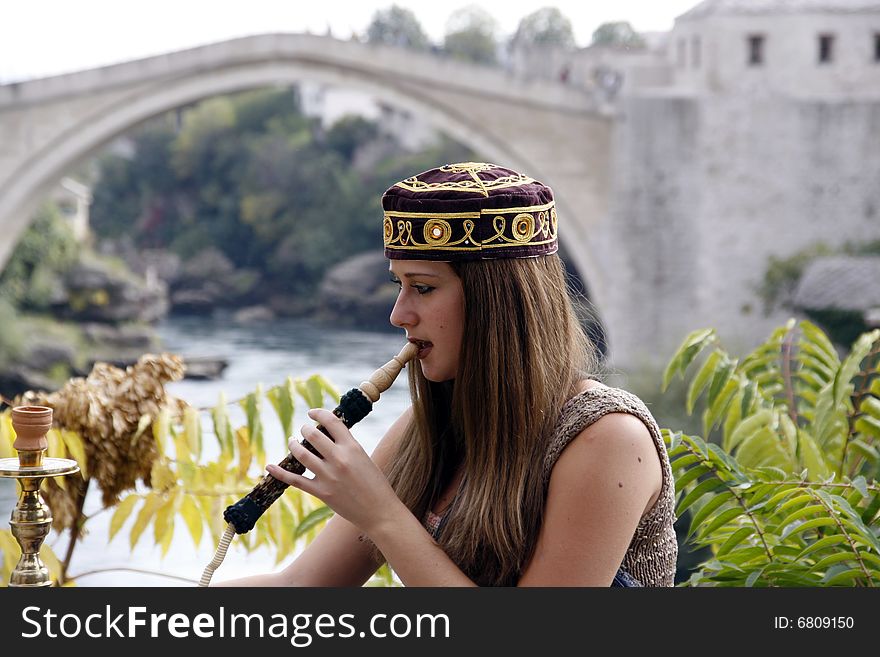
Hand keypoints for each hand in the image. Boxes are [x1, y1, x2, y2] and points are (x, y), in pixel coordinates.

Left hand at [266, 408, 404, 534]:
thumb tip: (328, 438)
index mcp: (353, 447)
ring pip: (301, 455)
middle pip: (313, 435)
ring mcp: (329, 476)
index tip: (312, 413)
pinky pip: (296, 481)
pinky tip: (269, 467)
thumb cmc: (375, 484)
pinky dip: (280, 473)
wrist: (380, 511)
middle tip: (303, 430)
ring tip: (292, 441)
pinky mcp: (322, 492)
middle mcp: (339, 459)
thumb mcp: (364, 458)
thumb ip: (347, 447)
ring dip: (294, 445)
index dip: (319, 413)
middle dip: (305, 429)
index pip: (332, 421)